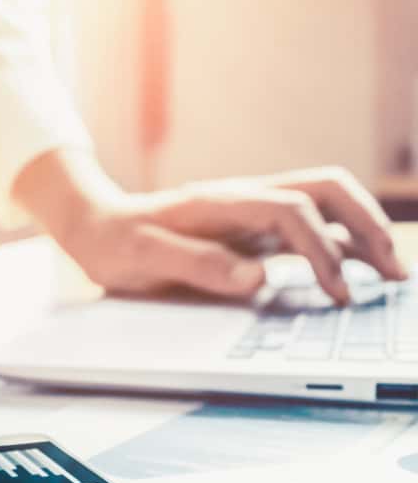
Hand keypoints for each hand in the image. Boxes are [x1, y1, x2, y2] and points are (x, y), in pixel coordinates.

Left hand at [17, 153, 405, 302]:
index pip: (292, 211)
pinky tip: (351, 274)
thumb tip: (254, 278)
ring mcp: (251, 213)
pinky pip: (306, 230)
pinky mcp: (251, 231)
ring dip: (361, 232)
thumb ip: (196, 265)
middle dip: (366, 225)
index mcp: (221, 202)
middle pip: (326, 191)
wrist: (95, 227)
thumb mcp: (142, 258)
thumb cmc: (115, 242)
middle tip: (392, 272)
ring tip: (388, 274)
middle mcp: (245, 199)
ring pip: (324, 206)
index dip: (322, 250)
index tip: (337, 291)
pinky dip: (337, 247)